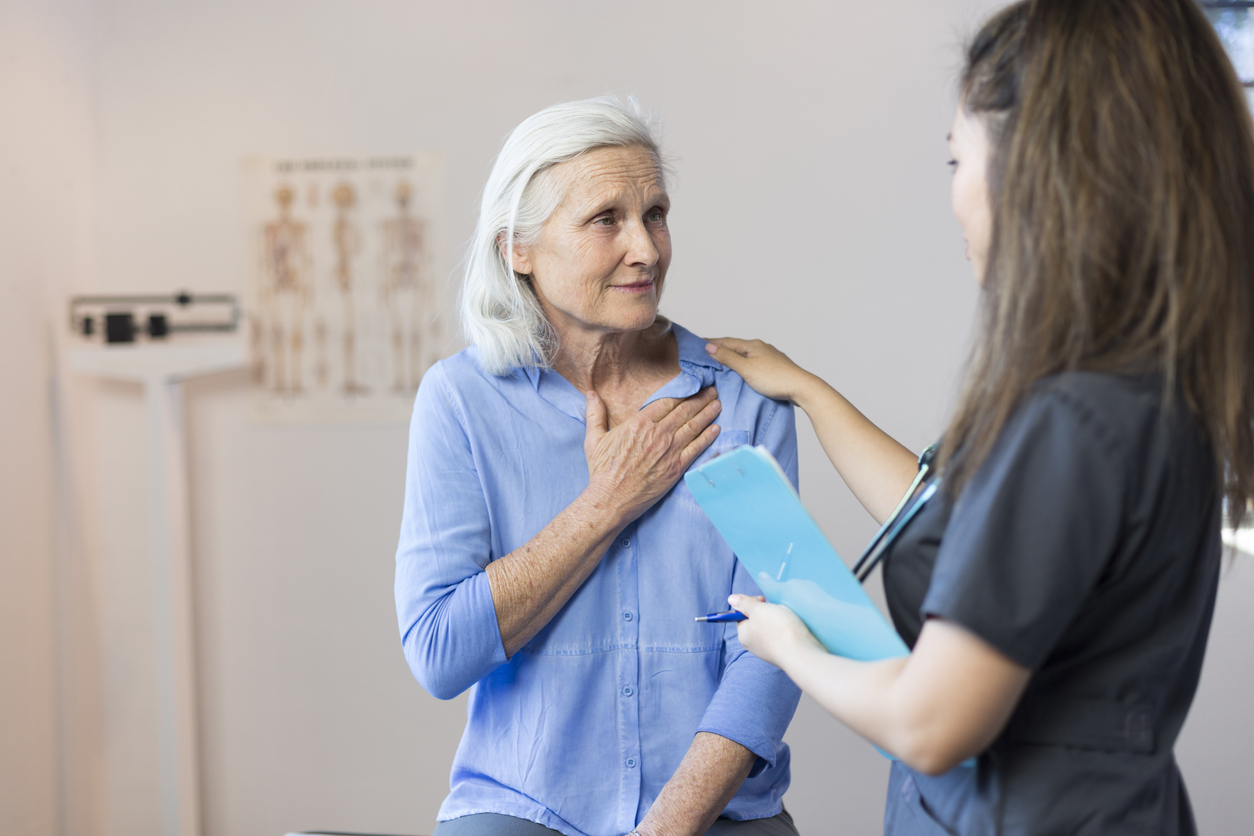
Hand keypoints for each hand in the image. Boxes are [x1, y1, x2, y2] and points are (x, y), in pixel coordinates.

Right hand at [584, 387, 721, 525]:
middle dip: (700, 398)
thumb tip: (590, 393)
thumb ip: (595, 414)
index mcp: (639, 424)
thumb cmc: (602, 470)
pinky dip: (708, 436)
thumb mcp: (594, 439)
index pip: (667, 402)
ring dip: (708, 413)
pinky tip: (716, 428)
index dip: (682, 392)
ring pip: (694, 426)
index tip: (692, 386)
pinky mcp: (676, 468)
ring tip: (717, 403)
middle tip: (712, 390)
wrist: (611, 499)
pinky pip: (697, 448)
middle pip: (684, 410)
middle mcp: (657, 434)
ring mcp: (669, 451)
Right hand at [704, 338, 812, 403]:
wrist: (801, 388)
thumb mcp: (746, 369)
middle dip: (721, 348)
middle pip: (736, 346)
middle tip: (706, 352)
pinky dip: (743, 364)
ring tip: (721, 361)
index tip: (698, 342)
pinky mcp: (774, 367)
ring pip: (746, 354)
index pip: (726, 341)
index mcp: (752, 345)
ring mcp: (769, 357)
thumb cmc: (774, 379)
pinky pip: (753, 362)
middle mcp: (761, 347)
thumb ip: (728, 358)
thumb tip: (709, 346)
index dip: (711, 342)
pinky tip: (742, 371)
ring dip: (733, 356)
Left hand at [728, 593, 822, 669]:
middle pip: (757, 621)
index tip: (762, 599)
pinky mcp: (784, 652)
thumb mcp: (758, 609)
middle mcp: (754, 645)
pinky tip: (795, 628)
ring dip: (780, 619)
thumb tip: (731, 599)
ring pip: (772, 628)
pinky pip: (783, 636)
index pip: (742, 615)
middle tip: (777, 610)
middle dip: (767, 612)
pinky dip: (788, 629)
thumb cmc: (778, 630)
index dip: (751, 604)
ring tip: (788, 619)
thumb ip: (744, 604)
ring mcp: (770, 650)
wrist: (802, 653)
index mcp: (744, 635)